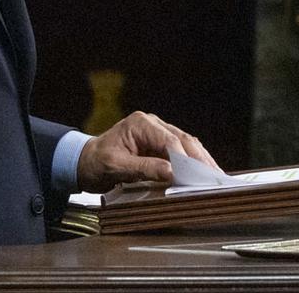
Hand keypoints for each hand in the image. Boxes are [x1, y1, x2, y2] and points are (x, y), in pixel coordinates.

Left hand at [76, 110, 219, 191]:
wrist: (84, 162)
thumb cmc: (96, 162)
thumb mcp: (116, 167)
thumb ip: (144, 168)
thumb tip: (171, 172)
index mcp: (140, 124)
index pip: (169, 140)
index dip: (183, 158)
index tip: (194, 174)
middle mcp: (152, 124)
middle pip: (182, 139)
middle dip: (199, 157)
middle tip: (213, 174)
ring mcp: (157, 132)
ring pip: (186, 143)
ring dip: (200, 158)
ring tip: (214, 173)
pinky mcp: (160, 143)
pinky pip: (181, 150)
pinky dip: (193, 160)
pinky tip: (203, 170)